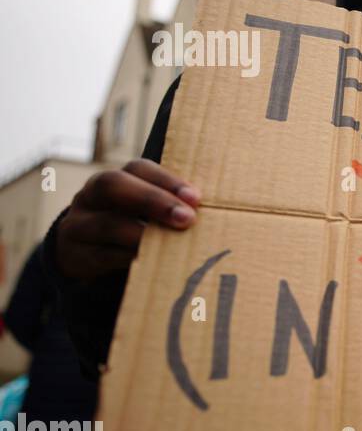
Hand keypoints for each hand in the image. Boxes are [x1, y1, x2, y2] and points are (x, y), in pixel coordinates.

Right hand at [55, 159, 199, 280]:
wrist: (81, 258)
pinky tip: (150, 262)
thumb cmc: (127, 229)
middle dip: (153, 200)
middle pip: (113, 185)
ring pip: (106, 223)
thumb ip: (169, 208)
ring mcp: (77, 225)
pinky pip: (101, 255)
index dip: (167, 180)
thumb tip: (219, 212)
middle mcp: (91, 197)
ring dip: (143, 233)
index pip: (138, 168)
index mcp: (114, 180)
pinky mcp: (75, 256)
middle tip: (186, 218)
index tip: (196, 198)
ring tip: (172, 243)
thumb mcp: (141, 214)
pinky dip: (128, 259)